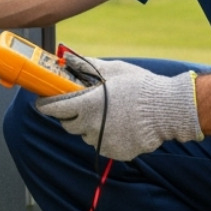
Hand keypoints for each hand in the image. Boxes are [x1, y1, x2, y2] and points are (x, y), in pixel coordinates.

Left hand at [35, 55, 201, 160]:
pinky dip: (106, 136)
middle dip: (71, 115)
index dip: (47, 105)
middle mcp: (91, 126)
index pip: (55, 109)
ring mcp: (103, 141)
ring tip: (109, 114)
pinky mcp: (114, 152)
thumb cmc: (140, 86)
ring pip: (86, 135)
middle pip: (68, 124)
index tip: (43, 102)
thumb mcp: (113, 70)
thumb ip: (87, 66)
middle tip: (82, 105)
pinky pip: (102, 144)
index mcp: (88, 104)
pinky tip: (120, 125)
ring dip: (90, 126)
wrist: (167, 109)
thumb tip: (68, 58)